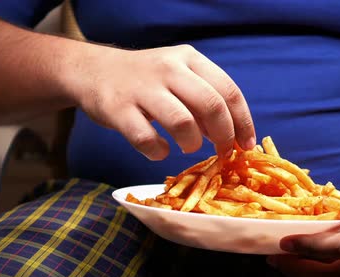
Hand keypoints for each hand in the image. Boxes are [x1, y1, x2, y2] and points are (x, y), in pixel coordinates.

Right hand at [71, 44, 255, 159]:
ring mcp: (142, 88)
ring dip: (192, 143)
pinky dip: (159, 151)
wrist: (93, 71)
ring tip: (187, 147)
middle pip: (211, 105)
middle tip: (223, 153)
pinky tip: (160, 150)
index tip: (246, 145)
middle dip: (224, 136)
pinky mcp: (117, 109)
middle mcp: (168, 69)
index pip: (229, 91)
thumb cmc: (148, 81)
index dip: (243, 123)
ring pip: (182, 122)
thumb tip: (232, 137)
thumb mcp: (180, 78)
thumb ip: (205, 102)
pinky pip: (146, 139)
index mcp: (190, 59)